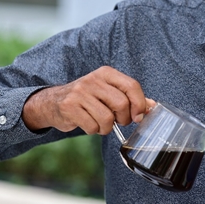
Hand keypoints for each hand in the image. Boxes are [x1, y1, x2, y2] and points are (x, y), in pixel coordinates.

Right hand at [22, 66, 155, 133]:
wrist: (53, 102)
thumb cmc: (87, 99)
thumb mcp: (108, 92)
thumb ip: (130, 98)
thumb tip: (152, 107)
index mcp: (106, 73)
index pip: (131, 86)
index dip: (139, 104)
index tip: (138, 116)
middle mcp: (93, 80)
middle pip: (121, 104)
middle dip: (123, 119)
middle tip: (117, 121)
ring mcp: (80, 92)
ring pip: (107, 119)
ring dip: (106, 128)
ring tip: (99, 123)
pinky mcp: (69, 106)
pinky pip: (92, 126)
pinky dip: (93, 130)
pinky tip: (87, 123)